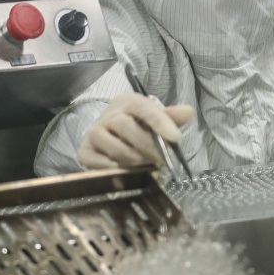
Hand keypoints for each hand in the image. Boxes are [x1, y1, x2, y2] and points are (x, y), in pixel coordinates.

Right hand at [77, 93, 194, 169]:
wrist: (111, 134)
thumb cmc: (137, 126)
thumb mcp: (155, 119)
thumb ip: (171, 118)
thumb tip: (188, 112)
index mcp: (129, 103)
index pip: (143, 107)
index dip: (160, 122)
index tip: (175, 137)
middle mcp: (108, 115)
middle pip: (125, 127)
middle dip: (147, 146)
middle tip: (161, 159)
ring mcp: (94, 133)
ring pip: (113, 146)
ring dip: (133, 160)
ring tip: (145, 165)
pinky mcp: (85, 152)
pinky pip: (97, 162)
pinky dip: (114, 169)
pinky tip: (127, 171)